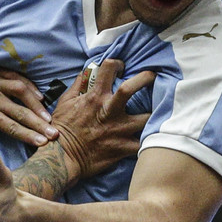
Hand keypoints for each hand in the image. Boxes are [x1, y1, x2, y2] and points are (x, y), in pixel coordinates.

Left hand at [0, 61, 54, 147]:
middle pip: (21, 113)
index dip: (28, 135)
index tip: (43, 142)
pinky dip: (28, 86)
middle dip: (39, 124)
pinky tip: (38, 95)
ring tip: (48, 116)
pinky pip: (14, 77)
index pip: (11, 127)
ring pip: (21, 94)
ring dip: (36, 106)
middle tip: (55, 133)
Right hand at [48, 58, 155, 184]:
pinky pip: (143, 144)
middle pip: (131, 88)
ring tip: (159, 111)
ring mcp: (118, 130)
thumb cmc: (62, 129)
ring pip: (147, 118)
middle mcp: (109, 111)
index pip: (108, 68)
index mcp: (95, 97)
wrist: (62, 158)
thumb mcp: (65, 102)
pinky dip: (150, 140)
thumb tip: (87, 71)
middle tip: (154, 77)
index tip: (122, 67)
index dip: (117, 63)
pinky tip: (152, 136)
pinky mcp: (122, 148)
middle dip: (145, 78)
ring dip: (154, 114)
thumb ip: (78, 85)